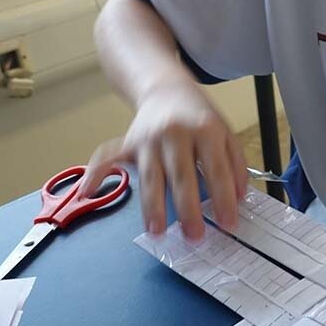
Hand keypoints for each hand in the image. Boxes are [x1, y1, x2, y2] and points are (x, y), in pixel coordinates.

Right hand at [80, 79, 245, 239]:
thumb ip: (236, 164)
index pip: (216, 169)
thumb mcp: (226, 132)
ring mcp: (148, 138)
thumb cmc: (199, 116)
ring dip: (152, 206)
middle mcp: (175, 133)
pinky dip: (95, 175)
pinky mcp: (128, 142)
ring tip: (157, 232)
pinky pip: (108, 158)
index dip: (223, 198)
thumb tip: (240, 198)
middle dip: (188, 209)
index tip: (228, 223)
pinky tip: (86, 193)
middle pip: (182, 176)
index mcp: (205, 130)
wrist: (166, 89)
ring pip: (150, 176)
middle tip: (194, 236)